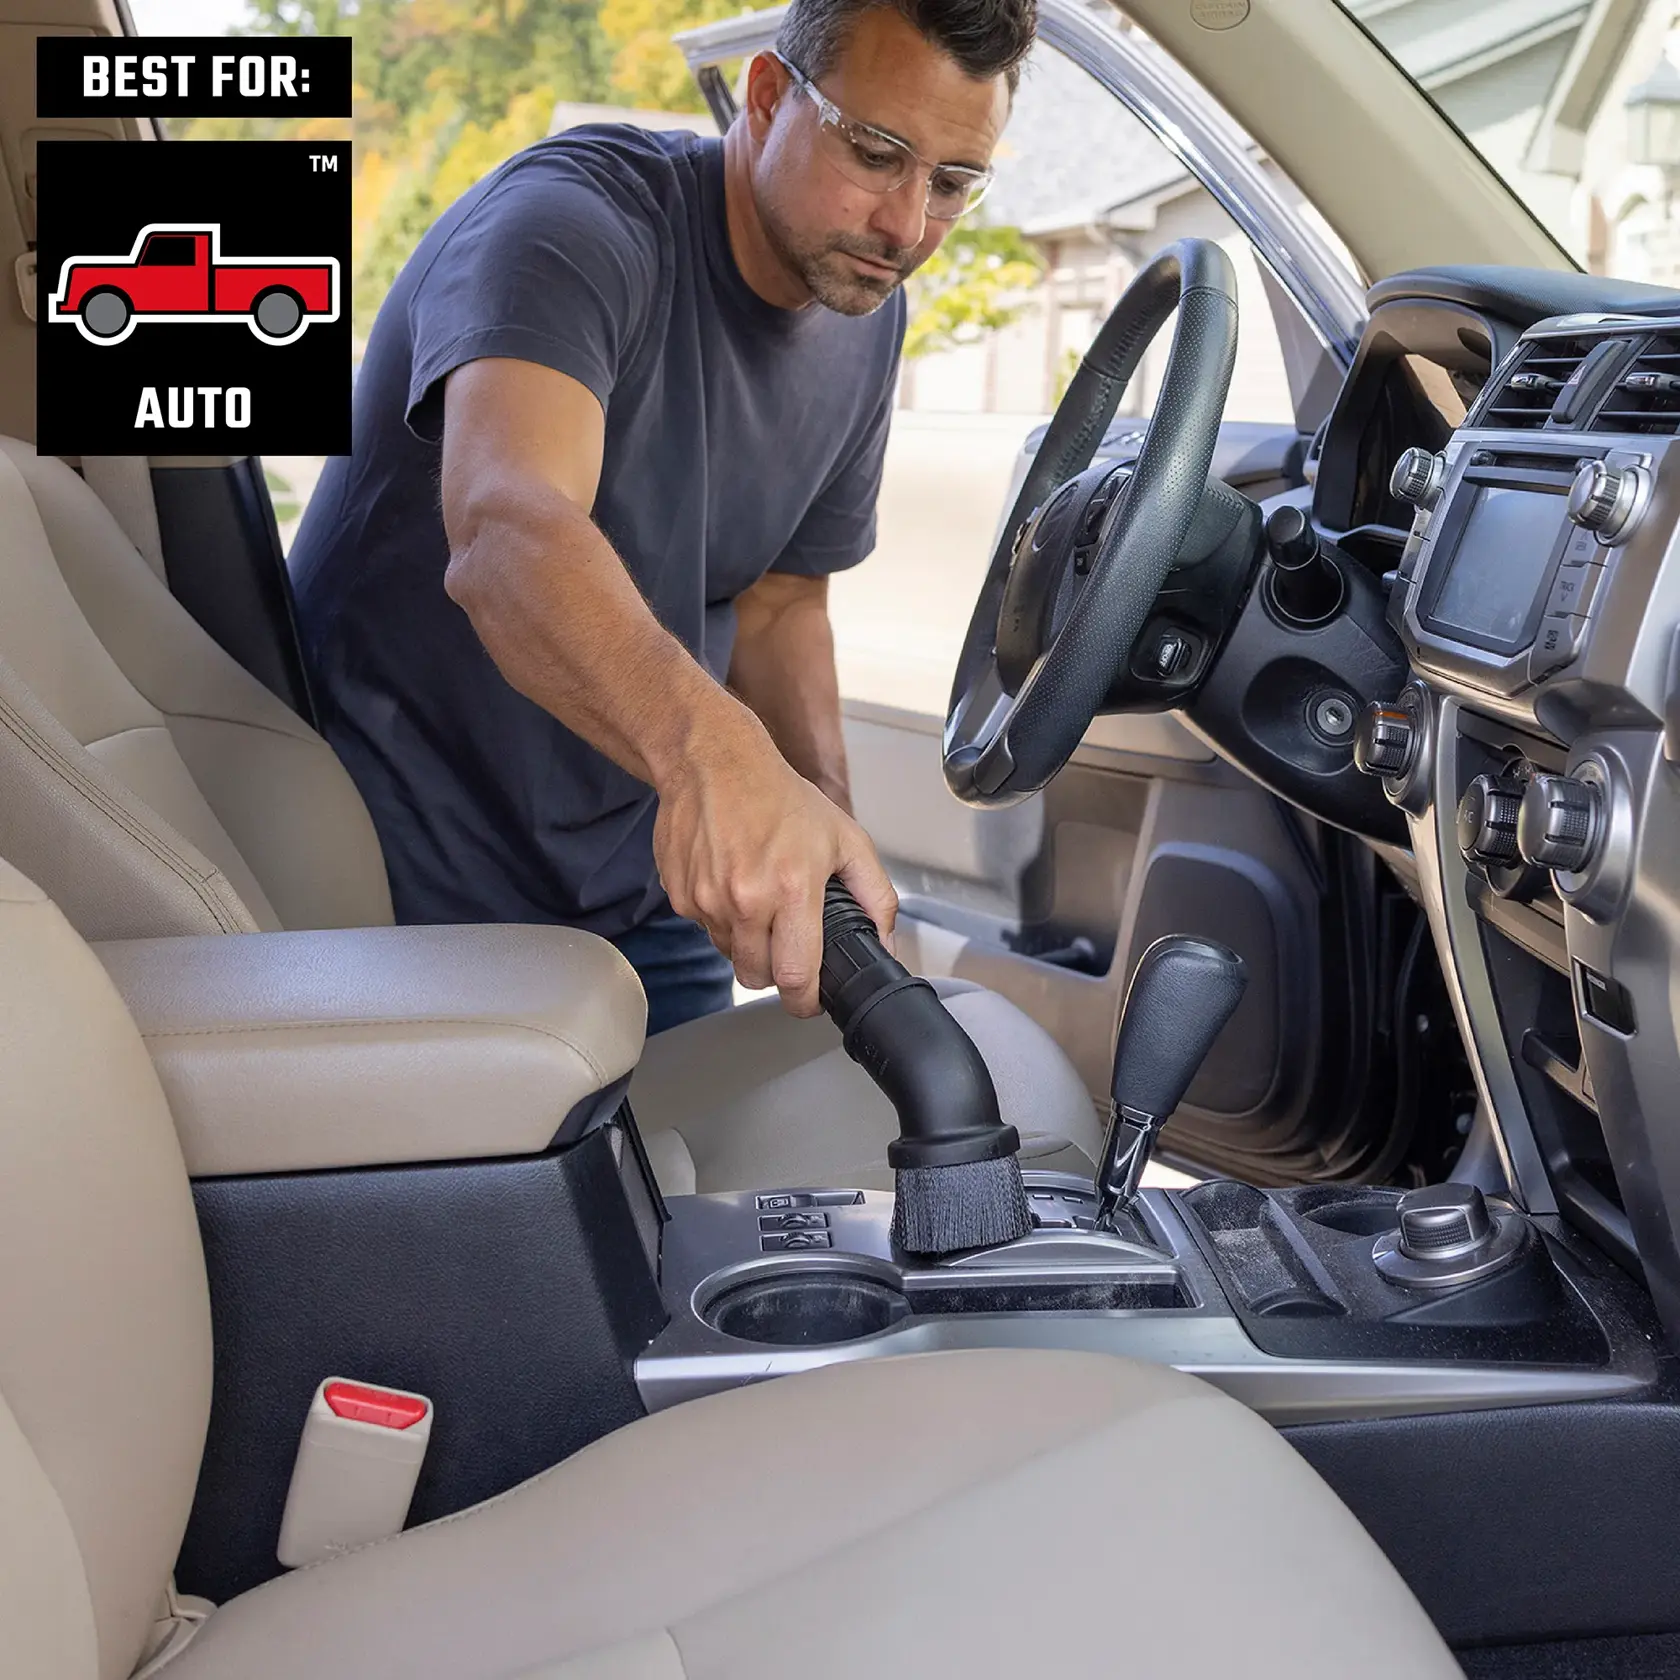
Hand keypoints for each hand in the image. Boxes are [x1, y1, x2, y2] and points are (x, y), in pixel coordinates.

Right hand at [652, 712, 896, 1016]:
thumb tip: (885, 943)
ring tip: (759, 900)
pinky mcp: (680, 895)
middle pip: (758, 977)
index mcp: (792, 888)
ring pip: (730, 954)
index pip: (797, 977)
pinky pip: (705, 928)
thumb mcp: (845, 839)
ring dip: (747, 942)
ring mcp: (707, 900)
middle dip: (776, 972)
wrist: (712, 762)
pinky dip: (720, 918)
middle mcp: (745, 900)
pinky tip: (731, 882)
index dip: (806, 1000)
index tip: (811, 998)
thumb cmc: (779, 797)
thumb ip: (875, 895)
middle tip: (786, 943)